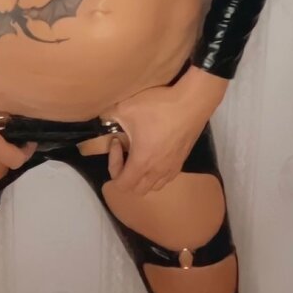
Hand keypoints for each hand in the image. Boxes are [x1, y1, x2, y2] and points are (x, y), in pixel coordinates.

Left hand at [99, 76, 217, 195]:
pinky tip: (156, 151)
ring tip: (140, 154)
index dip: (112, 166)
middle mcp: (157, 171)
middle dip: (125, 175)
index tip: (116, 142)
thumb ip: (108, 115)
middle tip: (126, 152)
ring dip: (141, 176)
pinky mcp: (182, 160)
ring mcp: (172, 167)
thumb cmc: (158, 107)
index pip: (121, 184)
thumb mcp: (126, 107)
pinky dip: (156, 172)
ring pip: (153, 186)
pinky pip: (166, 177)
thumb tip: (100, 117)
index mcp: (142, 162)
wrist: (191, 102)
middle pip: (136, 190)